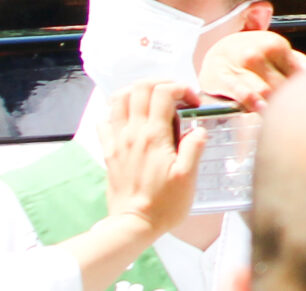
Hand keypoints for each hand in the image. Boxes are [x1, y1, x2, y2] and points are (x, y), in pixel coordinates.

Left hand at [97, 81, 205, 238]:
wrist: (132, 226)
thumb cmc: (164, 204)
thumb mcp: (188, 177)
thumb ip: (194, 147)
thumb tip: (198, 128)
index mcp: (154, 136)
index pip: (163, 91)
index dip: (181, 88)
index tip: (194, 103)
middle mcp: (132, 133)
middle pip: (139, 88)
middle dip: (161, 83)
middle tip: (176, 95)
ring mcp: (117, 141)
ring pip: (118, 99)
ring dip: (137, 92)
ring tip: (154, 100)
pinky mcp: (109, 152)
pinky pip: (105, 121)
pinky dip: (116, 110)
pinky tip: (130, 117)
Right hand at [197, 31, 305, 110]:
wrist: (218, 47)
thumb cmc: (254, 53)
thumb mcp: (277, 52)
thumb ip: (299, 64)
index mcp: (276, 46)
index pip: (297, 72)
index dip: (304, 90)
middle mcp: (258, 54)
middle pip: (281, 85)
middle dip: (289, 101)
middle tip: (297, 116)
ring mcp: (239, 65)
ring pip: (263, 90)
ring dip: (272, 105)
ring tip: (279, 116)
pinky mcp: (221, 78)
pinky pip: (239, 92)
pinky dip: (250, 101)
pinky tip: (258, 108)